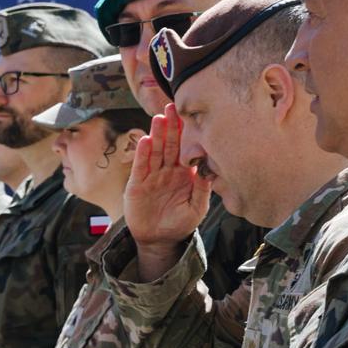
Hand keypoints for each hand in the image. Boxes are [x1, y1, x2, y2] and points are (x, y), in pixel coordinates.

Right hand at [124, 106, 211, 249]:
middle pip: (169, 144)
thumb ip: (203, 188)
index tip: (191, 115)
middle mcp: (167, 170)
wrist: (160, 239)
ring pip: (155, 151)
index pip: (186, 148)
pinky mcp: (137, 184)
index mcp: (184, 173)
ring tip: (159, 118)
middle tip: (173, 107)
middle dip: (171, 126)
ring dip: (156, 134)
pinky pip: (141, 166)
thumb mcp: (197, 207)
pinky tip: (145, 140)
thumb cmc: (180, 222)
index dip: (187, 133)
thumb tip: (210, 169)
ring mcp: (152, 175)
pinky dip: (142, 153)